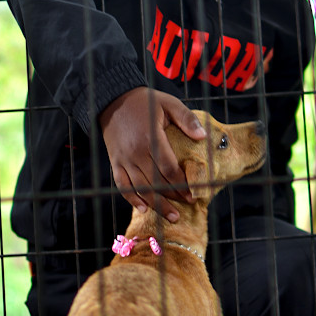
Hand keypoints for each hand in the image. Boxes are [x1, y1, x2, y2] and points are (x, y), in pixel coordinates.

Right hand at [99, 87, 205, 221]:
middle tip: (185, 209)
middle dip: (172, 198)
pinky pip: (122, 185)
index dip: (181, 184)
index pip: (168, 169)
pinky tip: (143, 208)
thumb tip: (203, 136)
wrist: (113, 100)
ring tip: (170, 216)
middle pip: (155, 182)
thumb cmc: (145, 102)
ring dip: (156, 204)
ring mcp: (124, 159)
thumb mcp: (169, 103)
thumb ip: (186, 119)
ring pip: (140, 188)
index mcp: (151, 138)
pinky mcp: (115, 162)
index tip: (193, 194)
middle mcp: (136, 152)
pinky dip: (132, 199)